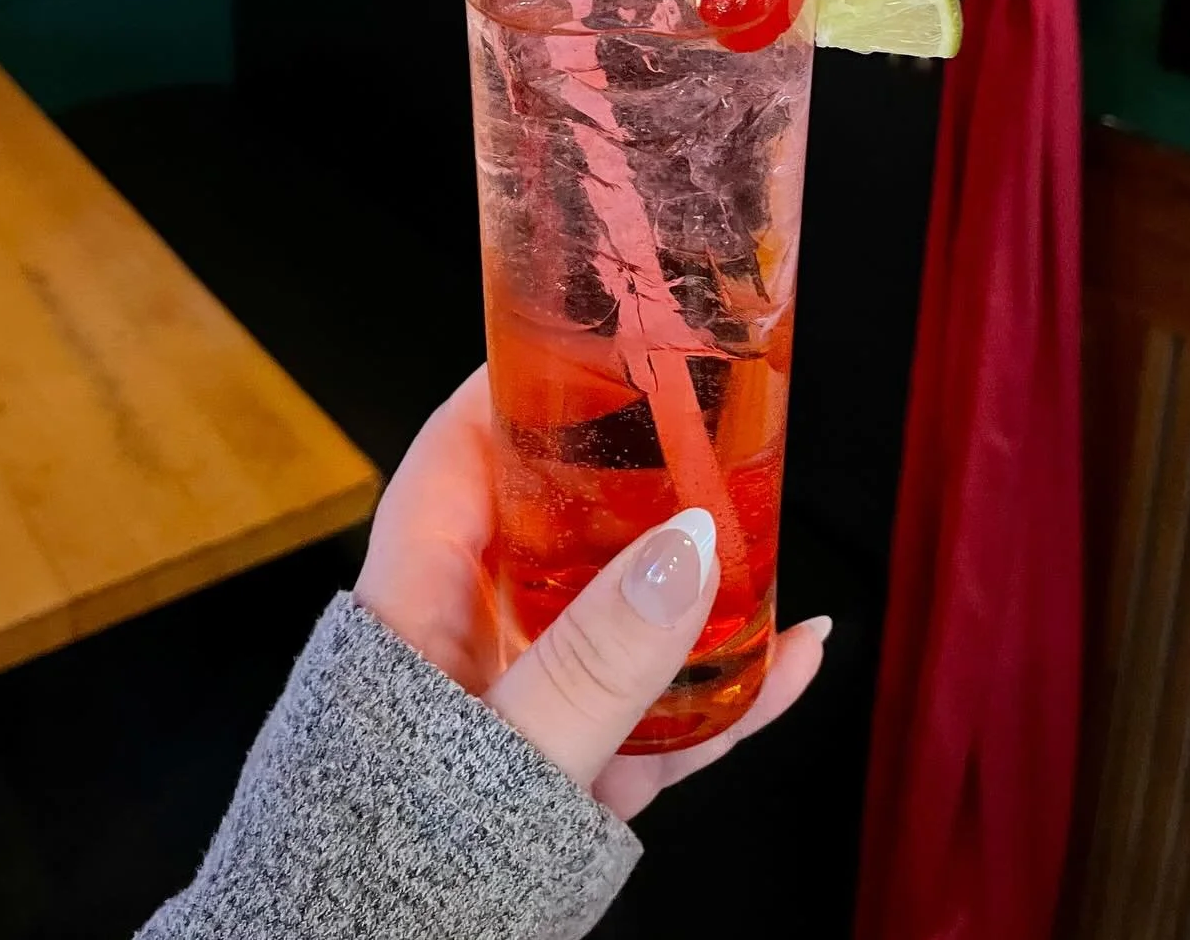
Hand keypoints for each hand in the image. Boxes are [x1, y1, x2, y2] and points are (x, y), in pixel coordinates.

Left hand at [355, 369, 828, 821]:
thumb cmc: (390, 858)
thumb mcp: (507, 747)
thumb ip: (600, 655)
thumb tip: (694, 543)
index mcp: (419, 600)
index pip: (463, 452)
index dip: (520, 385)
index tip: (592, 331)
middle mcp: (476, 639)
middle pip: (562, 523)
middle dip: (639, 474)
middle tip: (714, 423)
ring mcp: (534, 705)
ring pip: (625, 613)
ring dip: (698, 578)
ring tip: (770, 532)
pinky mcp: (581, 772)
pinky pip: (661, 712)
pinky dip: (727, 688)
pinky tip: (798, 655)